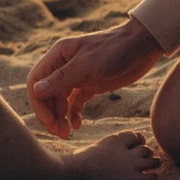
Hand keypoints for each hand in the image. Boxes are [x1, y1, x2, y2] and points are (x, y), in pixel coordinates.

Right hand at [24, 17, 161, 135]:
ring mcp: (77, 76)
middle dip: (50, 114)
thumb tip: (36, 91)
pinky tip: (78, 125)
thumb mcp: (87, 65)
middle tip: (60, 133)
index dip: (39, 104)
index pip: (36, 82)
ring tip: (67, 133)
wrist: (143, 46)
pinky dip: (73, 115)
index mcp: (58, 55)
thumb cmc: (115, 50)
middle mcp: (64, 65)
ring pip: (60, 100)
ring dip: (60, 117)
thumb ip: (62, 79)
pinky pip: (75, 103)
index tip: (49, 122)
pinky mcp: (90, 85)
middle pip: (46, 94)